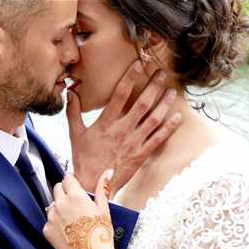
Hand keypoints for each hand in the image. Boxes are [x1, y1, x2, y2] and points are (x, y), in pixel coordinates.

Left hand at [43, 169, 114, 248]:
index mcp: (75, 196)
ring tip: (72, 220)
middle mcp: (60, 204)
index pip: (67, 178)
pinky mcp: (46, 230)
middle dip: (64, 192)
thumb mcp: (104, 209)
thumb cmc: (100, 234)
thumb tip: (108, 172)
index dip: (72, 182)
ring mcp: (51, 217)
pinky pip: (49, 221)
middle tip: (75, 203)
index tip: (76, 187)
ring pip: (52, 205)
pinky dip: (55, 224)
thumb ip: (102, 188)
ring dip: (59, 208)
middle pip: (57, 188)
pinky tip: (67, 231)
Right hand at [68, 60, 181, 196]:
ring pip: (153, 119)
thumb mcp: (75, 134)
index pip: (120, 95)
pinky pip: (158, 139)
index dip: (130, 77)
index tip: (139, 64)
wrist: (92, 183)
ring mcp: (133, 142)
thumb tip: (71, 93)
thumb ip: (74, 112)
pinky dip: (169, 128)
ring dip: (165, 104)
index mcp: (106, 123)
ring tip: (173, 91)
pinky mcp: (141, 154)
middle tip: (163, 73)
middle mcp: (122, 130)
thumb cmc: (83, 159)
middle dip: (154, 86)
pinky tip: (177, 117)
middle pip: (142, 103)